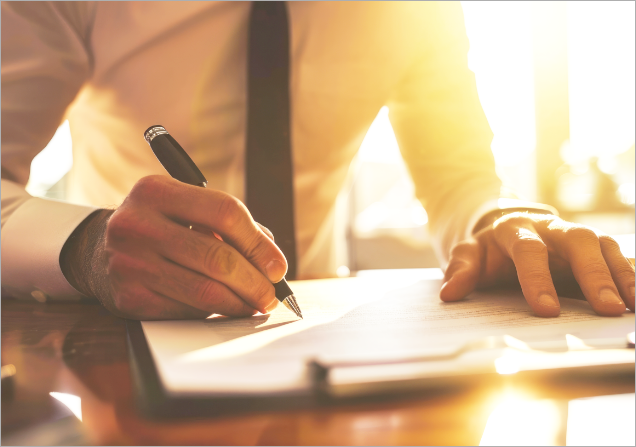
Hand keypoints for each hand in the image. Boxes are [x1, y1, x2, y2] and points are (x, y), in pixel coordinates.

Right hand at [60, 175, 286, 319]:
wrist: (97, 252)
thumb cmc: (159, 227)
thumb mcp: (184, 208)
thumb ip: (227, 225)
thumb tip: (271, 261)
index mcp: (155, 191)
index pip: (224, 212)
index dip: (258, 243)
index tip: (277, 266)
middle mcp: (137, 224)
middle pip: (218, 257)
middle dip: (255, 281)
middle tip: (272, 295)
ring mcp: (130, 263)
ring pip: (205, 291)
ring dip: (241, 303)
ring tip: (256, 304)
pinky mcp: (129, 298)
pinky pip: (187, 310)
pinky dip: (215, 312)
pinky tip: (226, 308)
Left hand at [440, 212, 634, 316]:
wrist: (506, 226)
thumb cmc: (489, 248)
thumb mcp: (469, 253)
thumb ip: (461, 269)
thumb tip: (449, 294)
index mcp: (515, 229)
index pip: (528, 250)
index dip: (537, 278)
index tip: (547, 310)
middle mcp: (551, 227)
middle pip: (579, 240)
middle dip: (594, 273)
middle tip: (607, 308)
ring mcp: (575, 234)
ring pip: (604, 244)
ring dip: (621, 274)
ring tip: (630, 307)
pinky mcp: (593, 244)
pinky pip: (618, 254)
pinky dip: (630, 274)